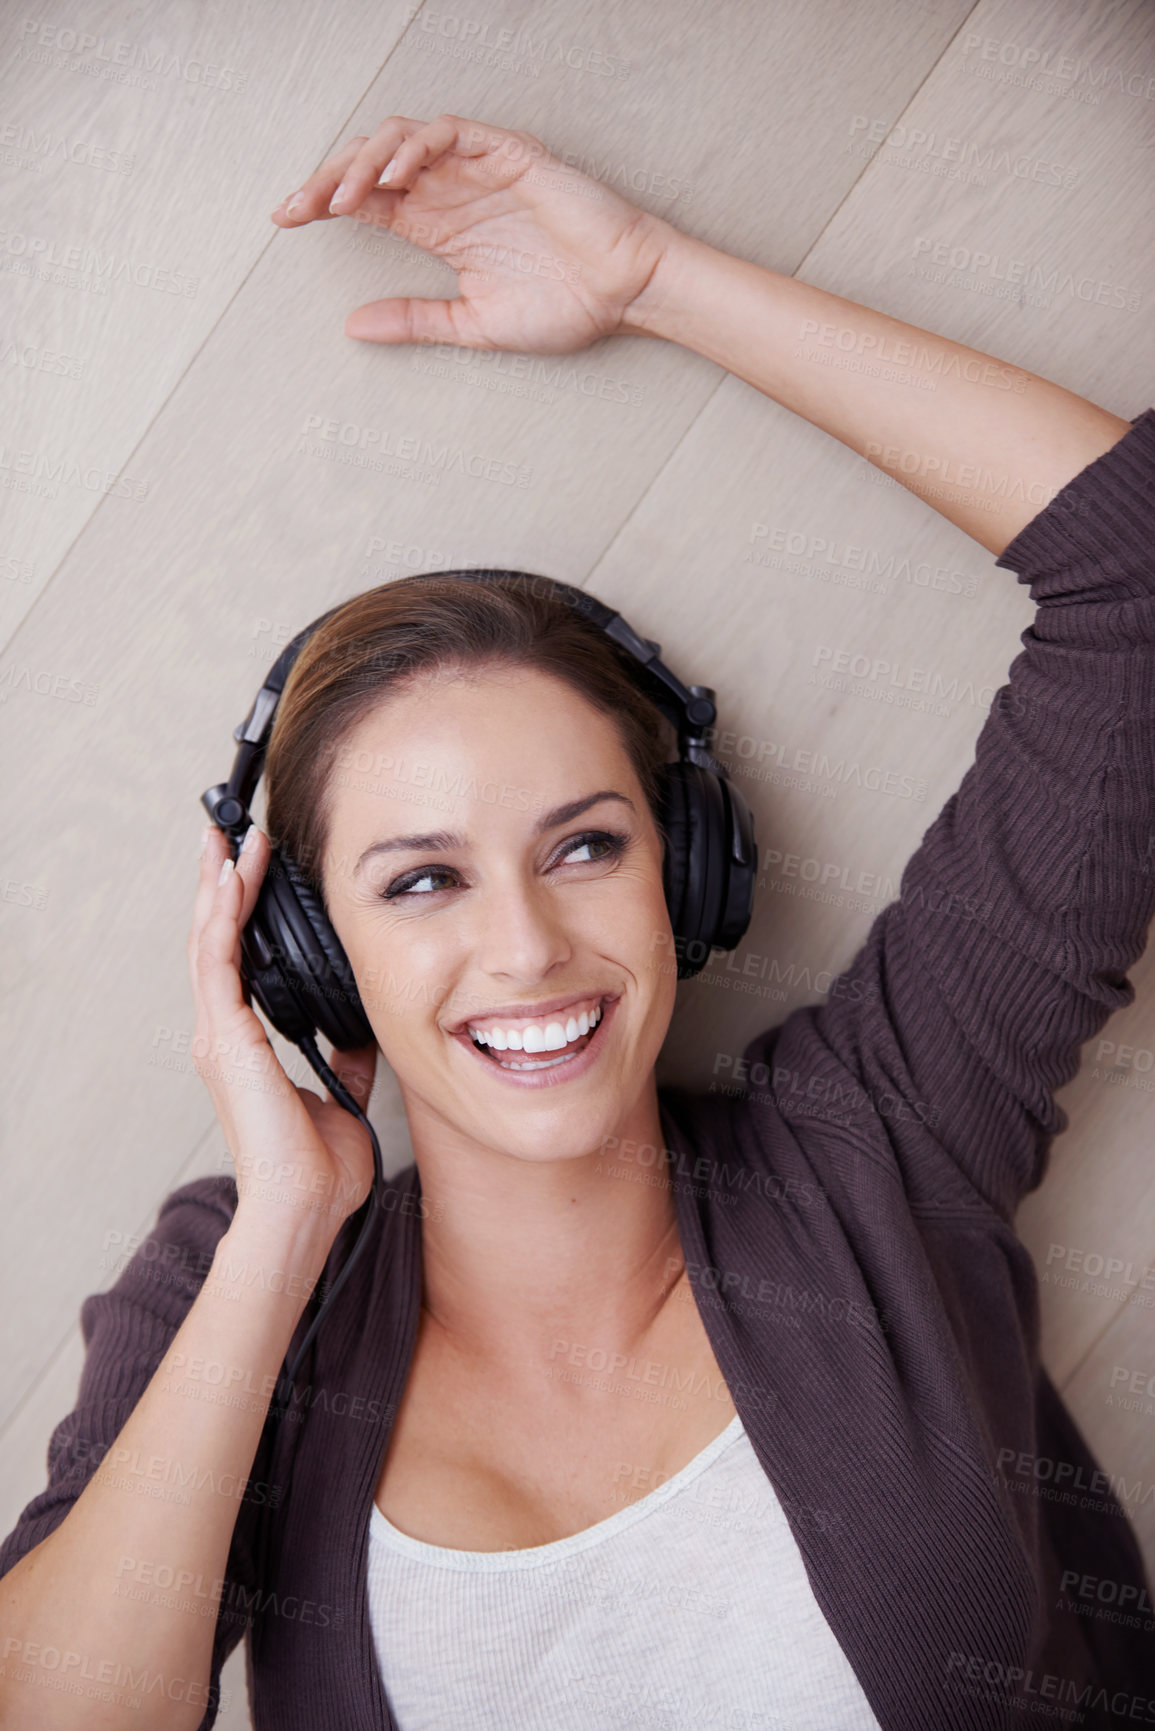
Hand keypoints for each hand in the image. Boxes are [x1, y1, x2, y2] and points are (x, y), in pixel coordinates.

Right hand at [188, 825, 377, 1241]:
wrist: (303, 1205)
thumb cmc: (315, 1168)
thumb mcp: (343, 1096)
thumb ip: (347, 1060)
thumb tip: (363, 1033)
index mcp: (245, 1045)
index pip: (237, 960)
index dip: (241, 911)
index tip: (255, 869)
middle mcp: (223, 1034)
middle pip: (214, 939)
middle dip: (222, 883)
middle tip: (230, 835)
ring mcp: (219, 1035)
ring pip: (209, 940)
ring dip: (220, 886)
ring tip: (229, 839)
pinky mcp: (226, 1038)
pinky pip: (218, 961)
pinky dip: (223, 917)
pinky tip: (231, 880)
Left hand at [270, 112, 675, 353]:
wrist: (623, 293)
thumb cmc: (564, 307)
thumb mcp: (473, 325)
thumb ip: (416, 320)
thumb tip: (352, 327)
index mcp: (439, 226)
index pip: (366, 201)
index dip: (322, 203)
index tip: (285, 220)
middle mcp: (450, 190)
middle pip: (371, 164)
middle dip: (328, 179)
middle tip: (296, 208)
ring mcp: (476, 168)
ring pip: (401, 139)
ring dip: (364, 161)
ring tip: (341, 197)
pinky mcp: (506, 152)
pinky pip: (448, 132)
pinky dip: (414, 146)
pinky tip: (391, 175)